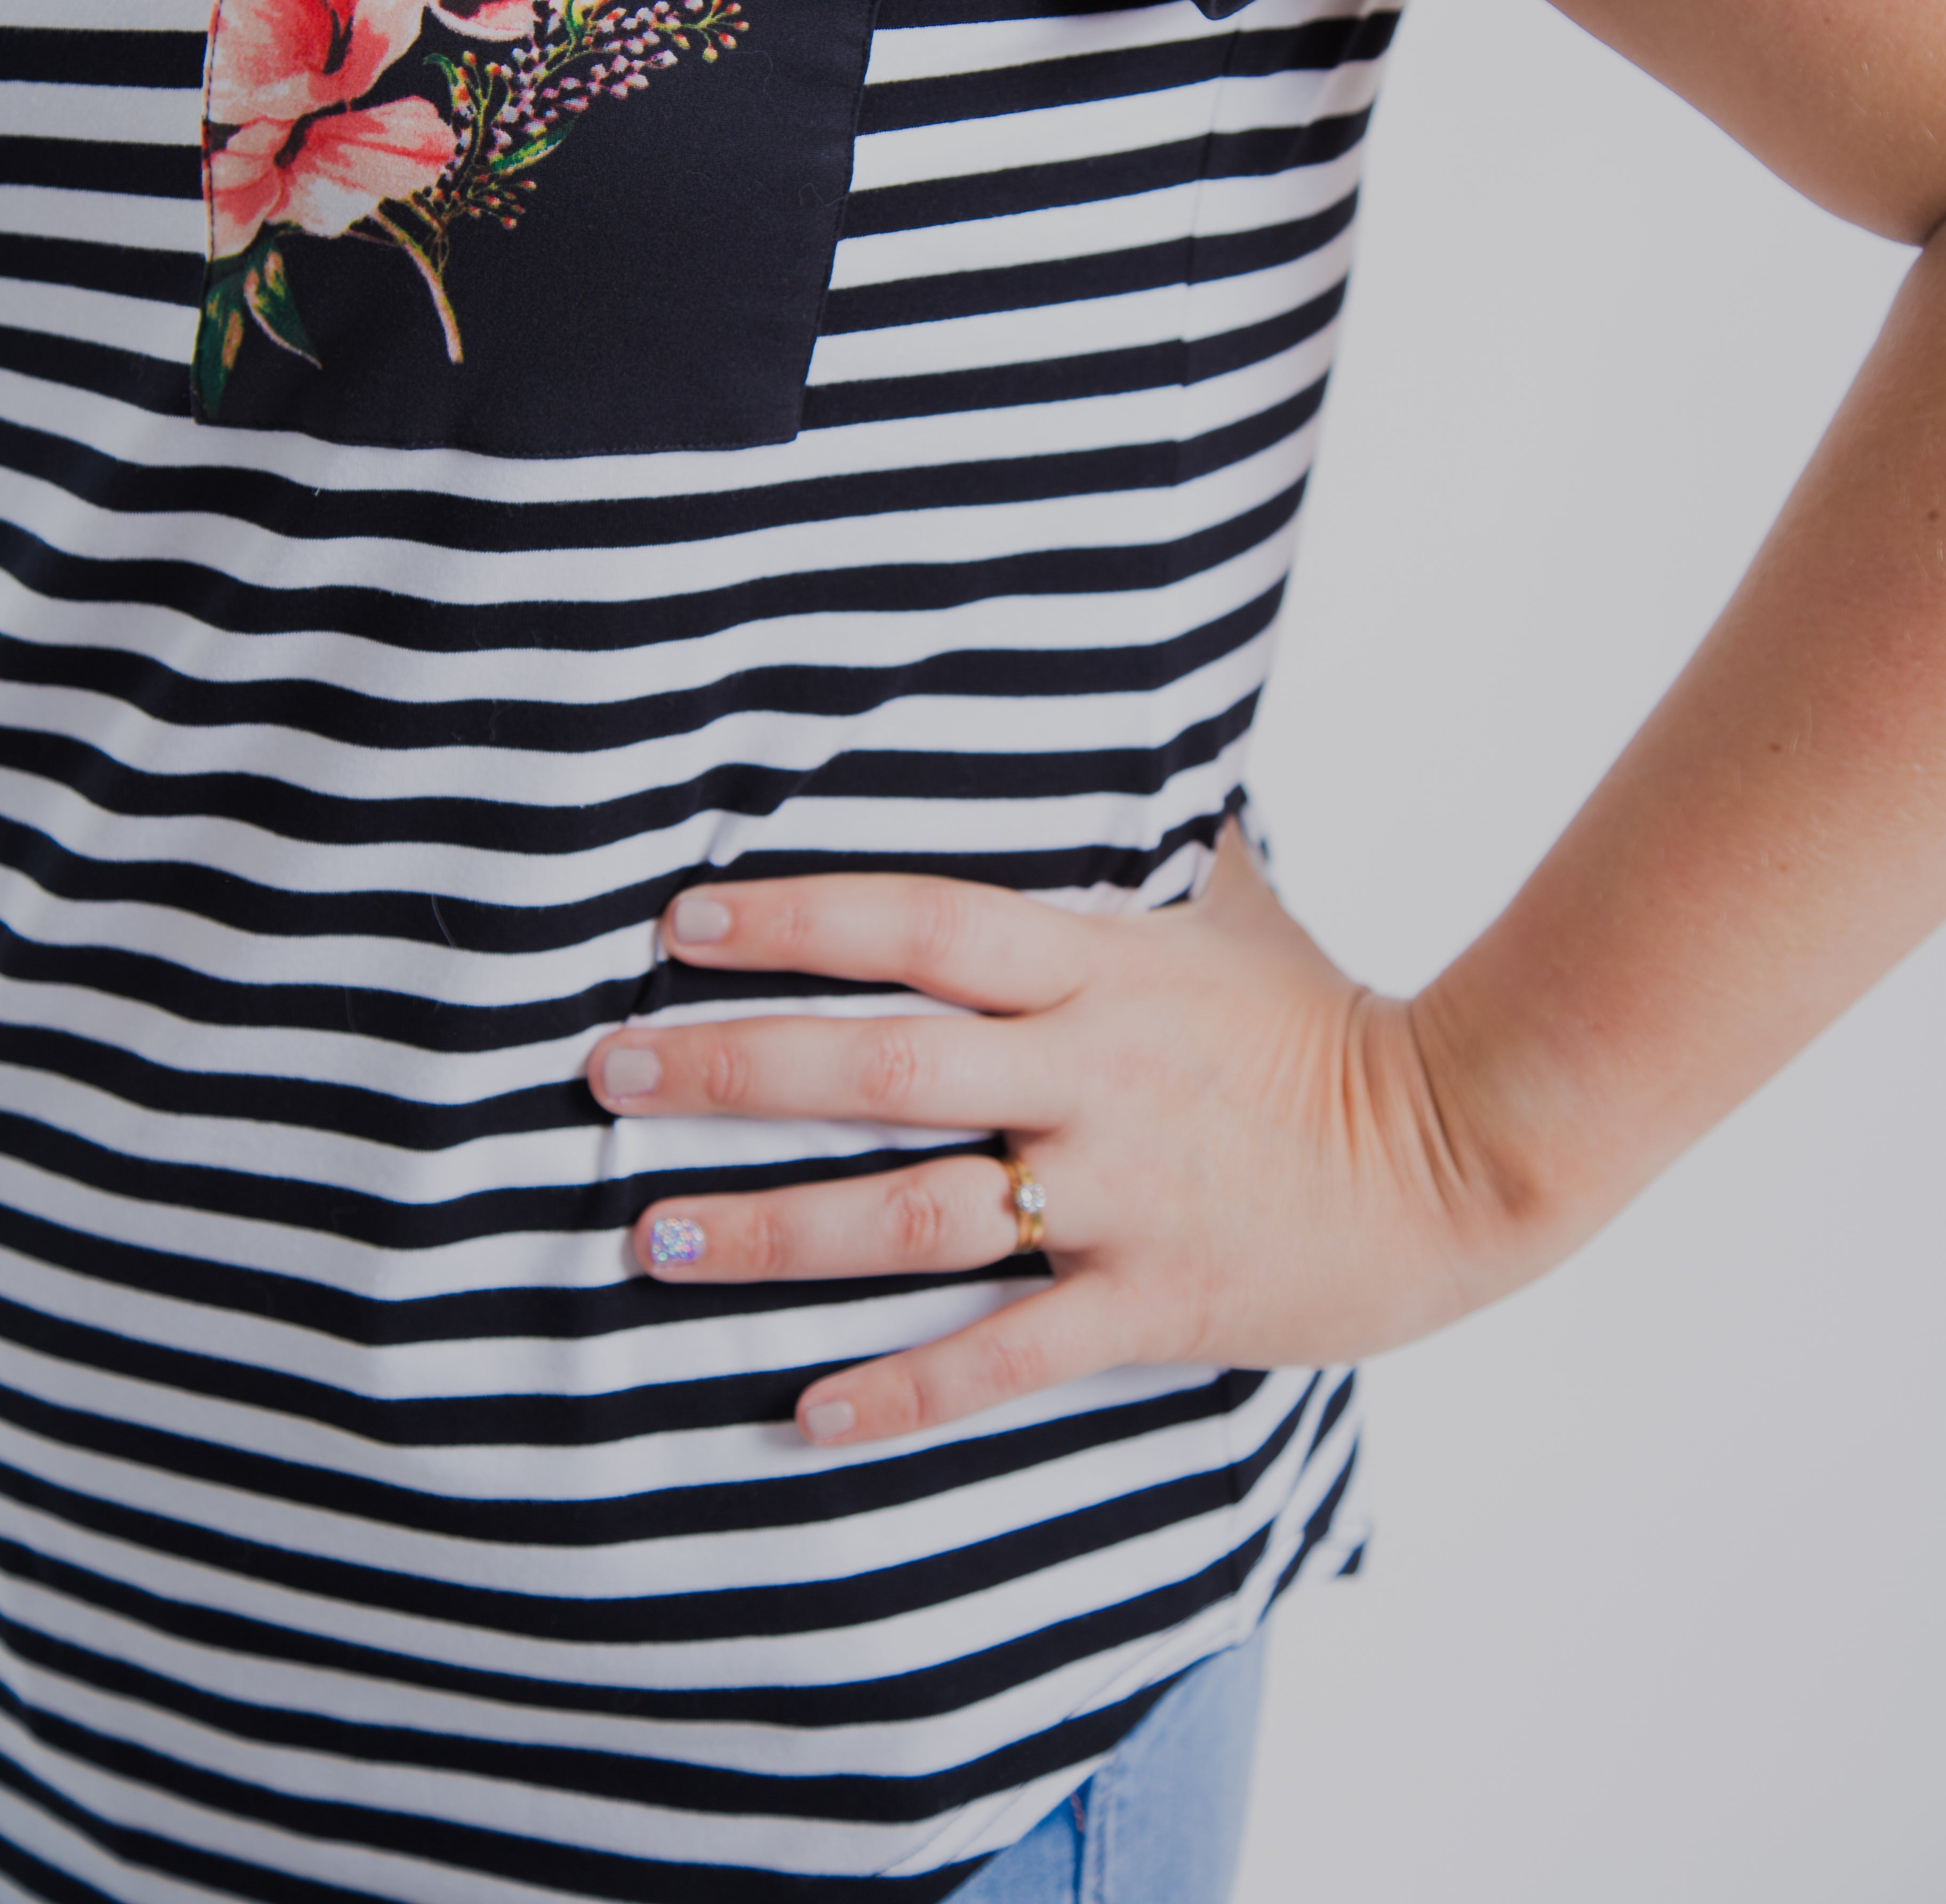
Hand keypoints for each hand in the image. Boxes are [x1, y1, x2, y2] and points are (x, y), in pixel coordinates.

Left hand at [588, 826, 1530, 1446]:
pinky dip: (903, 1392)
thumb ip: (1141, 850)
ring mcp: (1121, 1197)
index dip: (801, 919)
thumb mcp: (1231, 910)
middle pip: (885, 1067)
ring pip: (917, 1216)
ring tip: (655, 1239)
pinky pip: (1006, 1357)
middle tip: (607, 1077)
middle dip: (737, 1069)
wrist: (1464, 1146)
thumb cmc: (1324, 1019)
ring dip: (777, 1232)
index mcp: (1103, 970)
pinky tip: (802, 1413)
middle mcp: (1092, 1077)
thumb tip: (1101, 754)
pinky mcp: (1155, 1304)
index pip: (924, 926)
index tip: (681, 925)